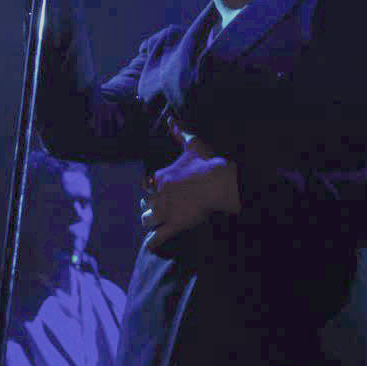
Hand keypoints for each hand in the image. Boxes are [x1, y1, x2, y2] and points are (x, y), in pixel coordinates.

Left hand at [140, 117, 240, 253]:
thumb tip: (172, 119)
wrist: (221, 182)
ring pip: (148, 220)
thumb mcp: (193, 144)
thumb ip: (180, 132)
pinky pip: (159, 237)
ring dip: (150, 222)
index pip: (146, 184)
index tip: (152, 189)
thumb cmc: (208, 162)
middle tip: (153, 209)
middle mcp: (159, 194)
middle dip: (148, 207)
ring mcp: (167, 211)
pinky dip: (153, 242)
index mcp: (162, 176)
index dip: (148, 188)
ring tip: (153, 225)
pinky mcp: (176, 225)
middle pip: (145, 204)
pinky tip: (151, 246)